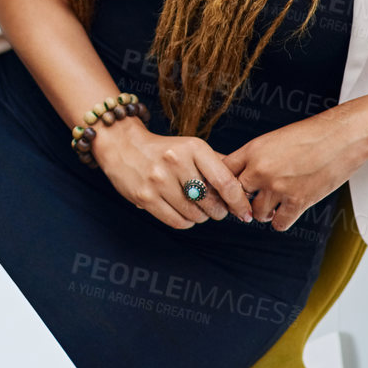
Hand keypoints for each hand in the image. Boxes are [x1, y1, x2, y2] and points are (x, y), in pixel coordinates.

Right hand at [91, 116, 254, 228]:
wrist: (122, 146)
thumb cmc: (164, 150)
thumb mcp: (191, 147)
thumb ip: (218, 163)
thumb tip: (245, 186)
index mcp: (193, 148)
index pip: (225, 182)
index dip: (239, 202)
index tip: (245, 212)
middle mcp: (176, 162)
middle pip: (211, 203)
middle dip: (219, 211)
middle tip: (217, 209)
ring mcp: (158, 180)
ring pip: (195, 215)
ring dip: (202, 217)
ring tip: (198, 209)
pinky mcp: (145, 197)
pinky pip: (177, 221)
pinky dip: (186, 222)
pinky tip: (185, 214)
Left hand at [220, 107, 367, 230]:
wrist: (343, 136)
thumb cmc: (313, 134)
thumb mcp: (275, 139)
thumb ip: (257, 156)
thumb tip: (243, 174)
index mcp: (252, 150)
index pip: (223, 172)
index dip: (224, 183)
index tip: (230, 189)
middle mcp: (260, 169)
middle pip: (236, 196)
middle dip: (242, 201)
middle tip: (249, 202)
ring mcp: (278, 187)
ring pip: (256, 213)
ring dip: (262, 212)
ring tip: (271, 206)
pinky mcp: (298, 200)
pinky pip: (279, 223)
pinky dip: (280, 221)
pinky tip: (285, 213)